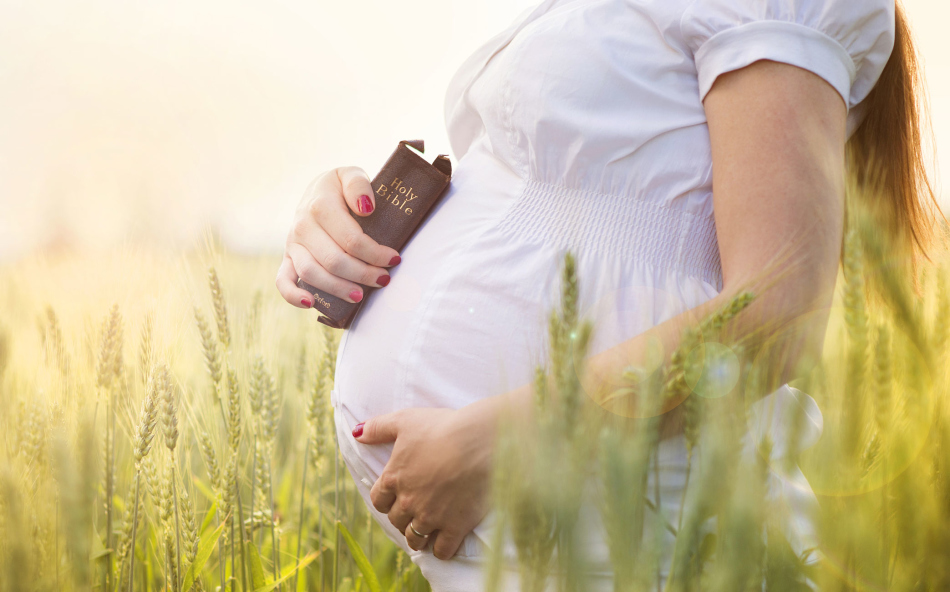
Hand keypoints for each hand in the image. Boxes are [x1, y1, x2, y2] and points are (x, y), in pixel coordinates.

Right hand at [276, 168, 401, 308]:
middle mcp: (302, 226)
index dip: (375, 253)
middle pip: (333, 260)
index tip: (394, 259)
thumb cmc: (341, 188)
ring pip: (312, 273)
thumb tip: (366, 208)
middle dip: (362, 274)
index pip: (351, 239)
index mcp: (320, 205)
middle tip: (384, 279)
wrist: (317, 191)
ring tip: (360, 296)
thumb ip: (359, 184)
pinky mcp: (287, 258)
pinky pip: (282, 280)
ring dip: (338, 288)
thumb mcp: (351, 174)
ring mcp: (292, 244)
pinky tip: (311, 304)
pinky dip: (292, 295)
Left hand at [353, 406, 495, 559]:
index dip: (385, 500)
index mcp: (394, 478)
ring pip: (416, 539)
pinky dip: (441, 550)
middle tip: (412, 514)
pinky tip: (445, 543)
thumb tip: (356, 432)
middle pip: (396, 521)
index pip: (378, 500)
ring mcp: (431, 517)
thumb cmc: (442, 427)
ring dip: (417, 537)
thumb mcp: (406, 420)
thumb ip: (378, 427)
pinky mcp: (455, 526)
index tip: (393, 499)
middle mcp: (408, 502)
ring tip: (425, 534)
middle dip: (402, 518)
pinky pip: (442, 550)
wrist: (480, 442)